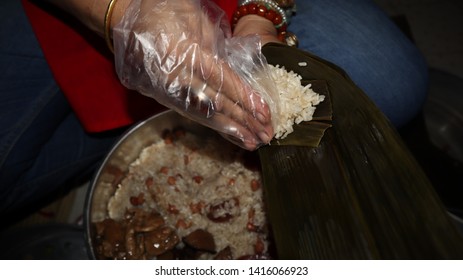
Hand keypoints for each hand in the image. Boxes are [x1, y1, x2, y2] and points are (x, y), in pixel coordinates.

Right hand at [112, 0, 274, 149]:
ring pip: (202, 112)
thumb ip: (213, 47)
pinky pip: (192, 111)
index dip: (244, 98)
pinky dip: (212, 123)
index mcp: (182, 53)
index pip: (220, 80)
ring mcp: (165, 88)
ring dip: (229, 128)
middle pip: (214, 102)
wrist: (127, 19)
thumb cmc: (164, 11)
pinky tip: (229, 133)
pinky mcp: (162, 95)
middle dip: (242, 120)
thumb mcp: (194, 19)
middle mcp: (173, 76)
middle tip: (265, 135)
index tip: (264, 113)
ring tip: (251, 142)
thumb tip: (235, 76)